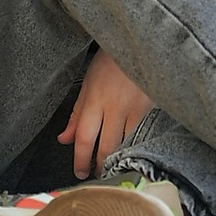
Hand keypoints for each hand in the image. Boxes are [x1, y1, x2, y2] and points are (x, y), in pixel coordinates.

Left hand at [66, 47, 153, 177]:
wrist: (140, 42)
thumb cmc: (112, 60)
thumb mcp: (88, 83)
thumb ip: (77, 114)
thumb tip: (64, 139)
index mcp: (95, 99)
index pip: (84, 138)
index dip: (80, 160)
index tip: (79, 172)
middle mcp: (114, 106)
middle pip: (106, 147)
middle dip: (100, 166)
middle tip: (97, 174)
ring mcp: (135, 108)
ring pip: (125, 143)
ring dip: (117, 158)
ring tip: (113, 166)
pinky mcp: (151, 107)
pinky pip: (141, 133)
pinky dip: (134, 144)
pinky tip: (131, 149)